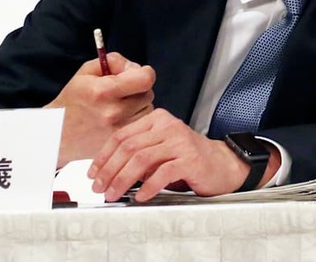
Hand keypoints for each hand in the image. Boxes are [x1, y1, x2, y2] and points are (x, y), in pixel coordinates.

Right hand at [44, 53, 154, 165]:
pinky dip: (135, 121)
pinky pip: (140, 127)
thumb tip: (135, 66)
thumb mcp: (86, 72)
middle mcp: (113, 112)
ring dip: (138, 106)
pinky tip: (120, 119)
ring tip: (119, 107)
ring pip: (147, 111)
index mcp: (104, 91)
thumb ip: (114, 61)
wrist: (56, 134)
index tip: (137, 74)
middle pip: (148, 94)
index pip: (146, 78)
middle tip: (122, 93)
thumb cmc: (71, 101)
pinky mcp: (119, 142)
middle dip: (139, 90)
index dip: (144, 73)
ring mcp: (117, 130)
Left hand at [88, 108, 266, 200]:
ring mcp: (180, 141)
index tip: (93, 173)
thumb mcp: (160, 150)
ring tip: (114, 194)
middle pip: (129, 147)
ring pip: (142, 159)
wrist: (222, 164)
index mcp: (157, 119)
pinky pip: (163, 173)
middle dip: (109, 170)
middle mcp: (168, 126)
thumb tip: (107, 171)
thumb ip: (138, 153)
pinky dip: (148, 186)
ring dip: (123, 180)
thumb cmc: (188, 159)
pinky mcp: (191, 159)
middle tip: (100, 188)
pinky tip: (140, 196)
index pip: (122, 135)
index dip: (103, 156)